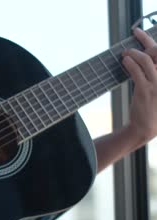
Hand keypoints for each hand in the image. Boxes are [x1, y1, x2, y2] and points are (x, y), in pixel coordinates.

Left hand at [121, 27, 156, 143]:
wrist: (145, 128)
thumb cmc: (150, 108)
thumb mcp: (154, 89)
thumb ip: (151, 73)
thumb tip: (142, 57)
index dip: (151, 41)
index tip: (140, 34)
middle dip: (145, 40)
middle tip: (135, 33)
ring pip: (147, 60)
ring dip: (135, 52)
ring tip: (126, 52)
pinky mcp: (145, 90)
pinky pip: (137, 72)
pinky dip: (130, 63)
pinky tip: (125, 60)